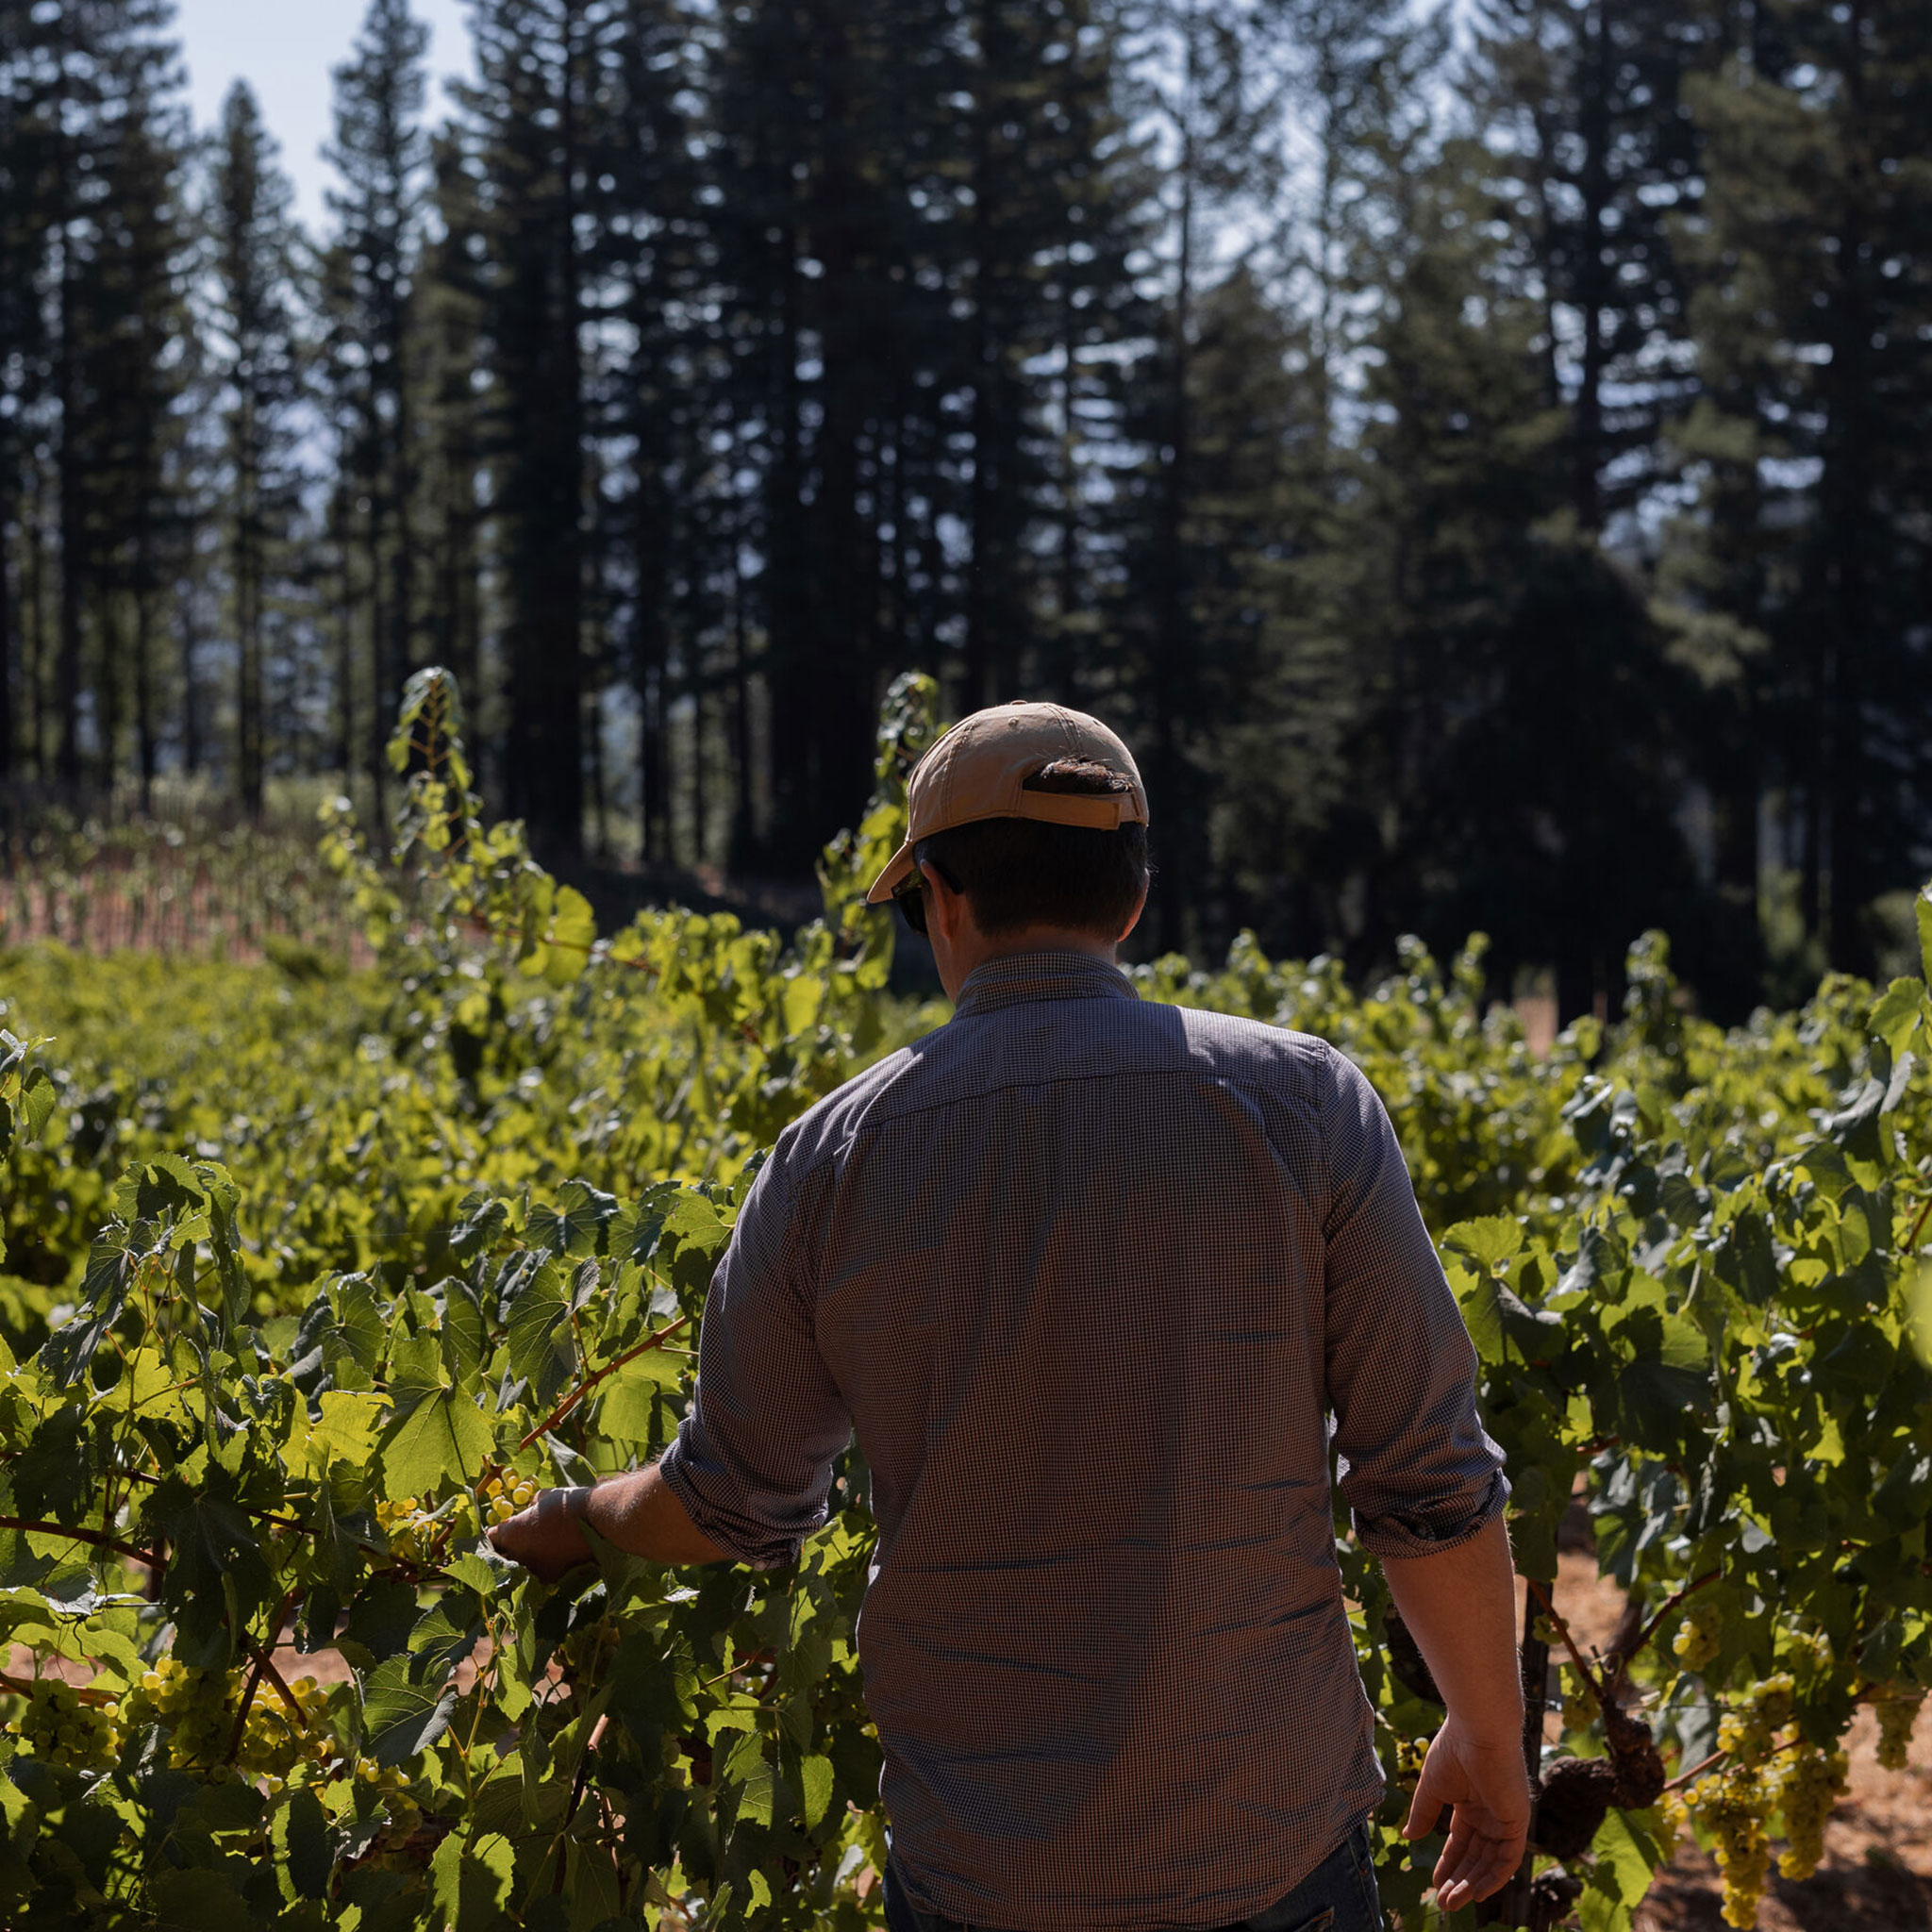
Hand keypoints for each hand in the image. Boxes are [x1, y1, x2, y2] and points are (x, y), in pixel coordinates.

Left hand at [487, 1485, 594, 1582]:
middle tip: (510, 1544)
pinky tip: (547, 1561)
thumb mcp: (546, 1497)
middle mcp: (518, 1555)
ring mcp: (534, 1569)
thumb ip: (533, 1504)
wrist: (595, 1522)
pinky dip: (539, 1569)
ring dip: (520, 1564)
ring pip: (517, 1570)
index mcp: (512, 1533)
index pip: (491, 1537)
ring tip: (529, 1554)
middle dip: (502, 1552)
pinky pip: (537, 1576)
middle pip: (500, 1558)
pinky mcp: (551, 1578)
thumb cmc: (567, 1505)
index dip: (493, 1533)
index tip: (499, 1531)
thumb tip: (532, 1506)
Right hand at [1402, 1715, 1530, 1911]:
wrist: (1477, 1732)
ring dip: (1473, 1884)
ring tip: (1452, 1902)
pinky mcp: (1518, 1822)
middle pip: (1475, 1856)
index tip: (1434, 1883)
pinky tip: (1478, 1892)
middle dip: (1458, 1880)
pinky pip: (1509, 1859)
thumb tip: (1409, 1838)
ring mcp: (1504, 1820)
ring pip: (1490, 1862)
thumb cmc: (1452, 1751)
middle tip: (1442, 1903)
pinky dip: (1495, 1878)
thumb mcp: (1432, 1788)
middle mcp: (1489, 1814)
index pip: (1460, 1842)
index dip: (1448, 1862)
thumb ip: (1423, 1814)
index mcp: (1470, 1803)